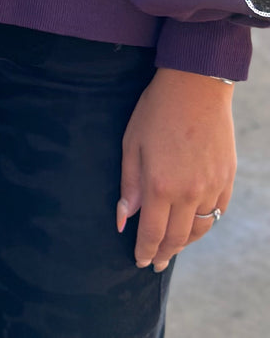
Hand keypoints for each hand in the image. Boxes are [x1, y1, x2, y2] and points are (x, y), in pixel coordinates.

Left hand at [118, 67, 234, 270]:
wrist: (195, 86)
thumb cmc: (156, 111)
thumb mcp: (132, 143)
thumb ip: (129, 184)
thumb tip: (123, 219)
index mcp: (160, 185)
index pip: (152, 233)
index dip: (144, 250)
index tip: (139, 261)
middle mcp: (188, 193)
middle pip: (177, 238)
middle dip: (164, 254)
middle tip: (155, 263)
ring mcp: (211, 187)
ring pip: (200, 229)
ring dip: (185, 243)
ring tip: (172, 247)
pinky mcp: (227, 179)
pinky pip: (217, 212)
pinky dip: (204, 224)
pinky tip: (194, 224)